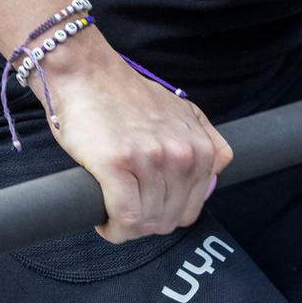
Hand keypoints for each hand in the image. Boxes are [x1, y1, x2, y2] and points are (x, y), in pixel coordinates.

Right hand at [30, 30, 232, 242]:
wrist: (87, 74)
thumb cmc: (125, 96)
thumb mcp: (181, 110)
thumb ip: (205, 139)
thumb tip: (215, 173)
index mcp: (200, 148)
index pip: (191, 210)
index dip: (164, 216)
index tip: (143, 207)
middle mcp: (182, 155)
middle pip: (168, 220)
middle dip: (144, 223)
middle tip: (122, 210)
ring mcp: (151, 159)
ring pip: (145, 222)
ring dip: (124, 227)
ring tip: (109, 209)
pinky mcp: (118, 164)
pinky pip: (124, 218)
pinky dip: (112, 229)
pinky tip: (102, 219)